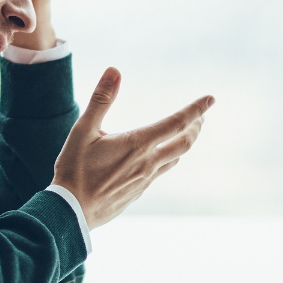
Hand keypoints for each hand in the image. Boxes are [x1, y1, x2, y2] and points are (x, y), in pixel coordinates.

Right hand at [52, 67, 214, 227]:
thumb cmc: (74, 169)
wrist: (71, 212)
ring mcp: (145, 180)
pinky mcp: (138, 192)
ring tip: (184, 133)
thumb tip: (114, 70)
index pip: (177, 122)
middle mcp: (148, 162)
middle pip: (184, 142)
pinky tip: (158, 158)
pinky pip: (160, 172)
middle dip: (196, 127)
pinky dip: (167, 158)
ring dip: (183, 143)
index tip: (211, 99)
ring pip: (174, 158)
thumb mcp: (83, 130)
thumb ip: (101, 99)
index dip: (196, 109)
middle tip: (201, 116)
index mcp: (138, 144)